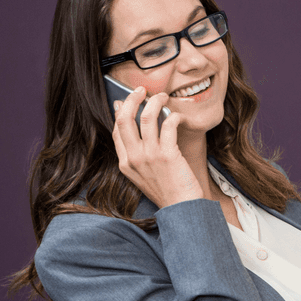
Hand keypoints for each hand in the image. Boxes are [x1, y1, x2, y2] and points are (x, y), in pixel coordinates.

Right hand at [112, 86, 199, 207]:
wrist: (183, 209)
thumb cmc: (168, 192)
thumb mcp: (144, 176)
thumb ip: (139, 156)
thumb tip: (140, 129)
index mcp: (125, 164)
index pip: (117, 130)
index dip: (121, 112)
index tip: (126, 101)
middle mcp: (133, 158)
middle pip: (125, 119)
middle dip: (132, 99)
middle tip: (142, 90)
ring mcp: (149, 156)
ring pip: (146, 117)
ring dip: (155, 102)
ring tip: (163, 97)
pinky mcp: (168, 154)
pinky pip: (168, 124)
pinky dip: (174, 116)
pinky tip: (179, 116)